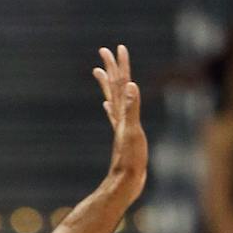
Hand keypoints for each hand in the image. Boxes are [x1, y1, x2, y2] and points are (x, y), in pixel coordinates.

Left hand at [93, 44, 146, 205]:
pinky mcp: (122, 137)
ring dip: (107, 84)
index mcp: (122, 113)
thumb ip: (132, 108)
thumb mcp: (132, 132)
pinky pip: (115, 116)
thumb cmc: (130, 160)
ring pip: (113, 99)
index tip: (116, 48)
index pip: (122, 83)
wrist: (125, 184)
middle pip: (114, 87)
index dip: (120, 65)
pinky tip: (106, 105)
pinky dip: (111, 107)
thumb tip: (131, 85)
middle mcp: (119, 117)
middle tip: (104, 50)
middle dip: (111, 68)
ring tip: (100, 71)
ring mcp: (120, 127)